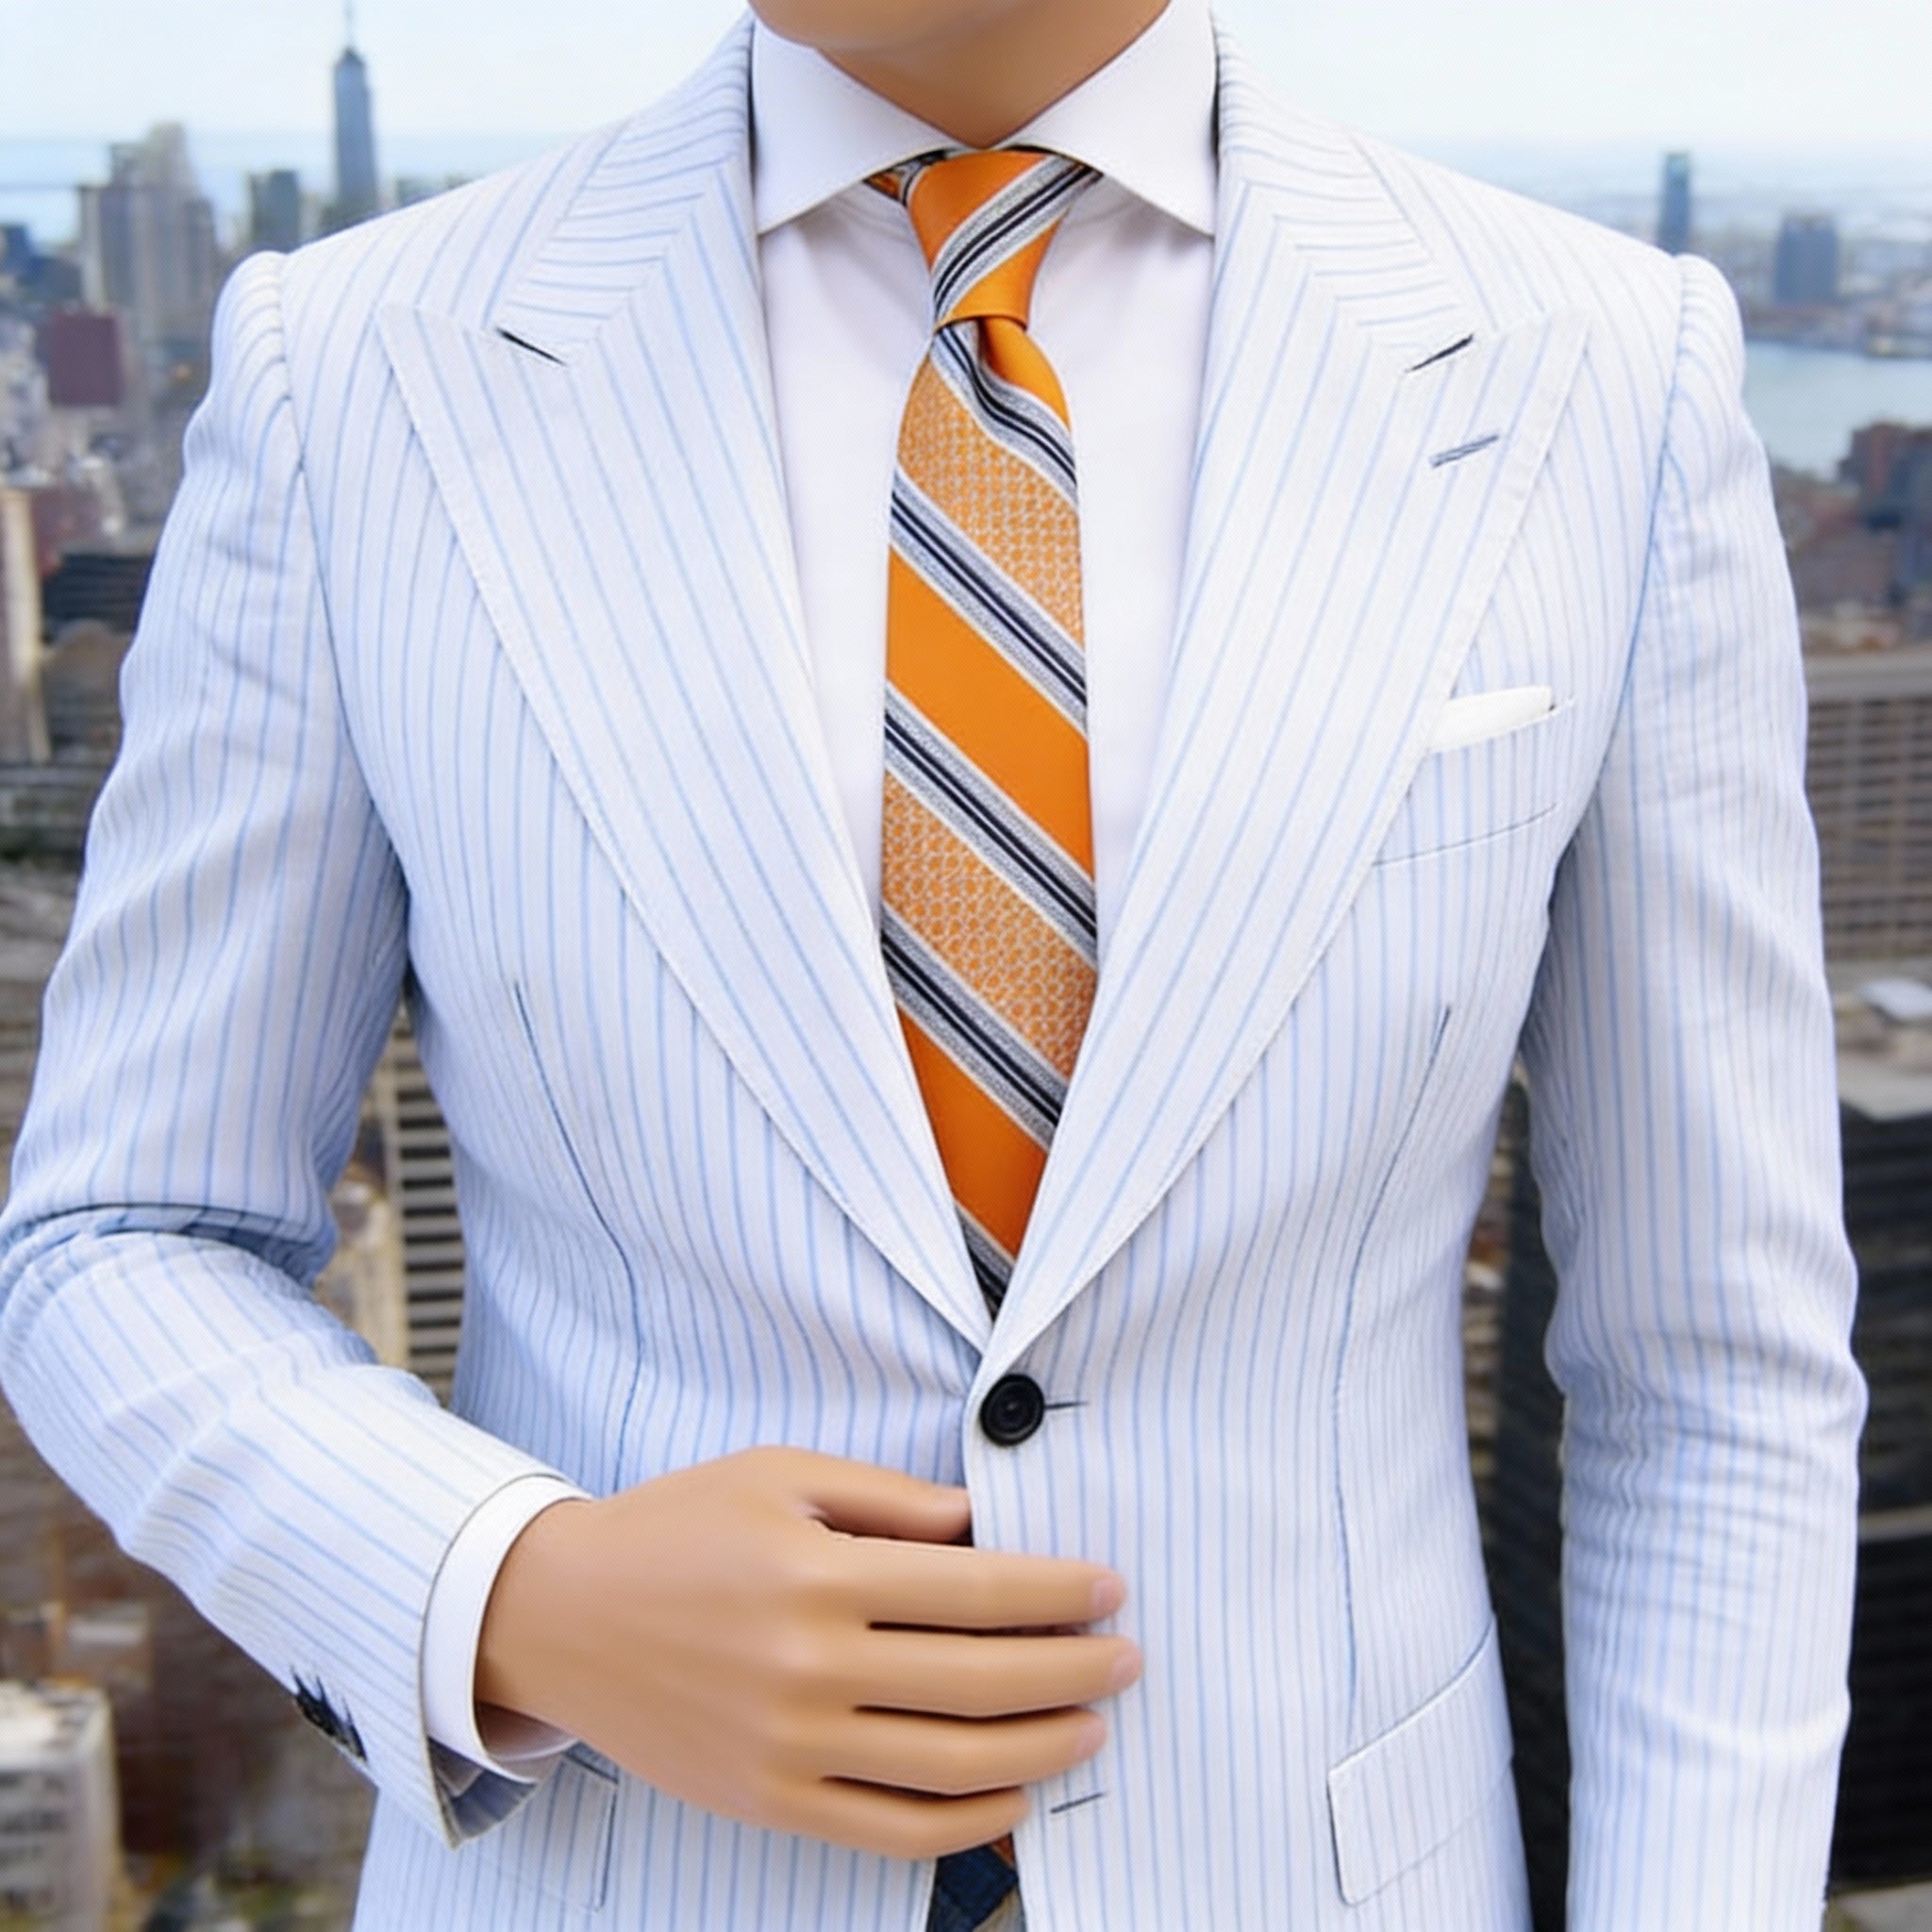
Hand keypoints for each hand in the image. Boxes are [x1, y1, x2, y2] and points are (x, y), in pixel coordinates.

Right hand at [475, 1445, 1140, 1858]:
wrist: (563, 1615)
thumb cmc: (678, 1527)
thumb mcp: (782, 1476)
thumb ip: (890, 1500)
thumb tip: (984, 1526)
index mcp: (818, 1575)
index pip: (976, 1589)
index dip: (1058, 1592)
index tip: (1109, 1587)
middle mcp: (809, 1668)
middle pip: (980, 1682)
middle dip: (1074, 1670)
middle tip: (1126, 1656)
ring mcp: (790, 1748)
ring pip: (951, 1766)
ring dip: (1041, 1749)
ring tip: (1092, 1724)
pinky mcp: (770, 1802)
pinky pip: (891, 1832)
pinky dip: (968, 1822)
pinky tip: (1013, 1795)